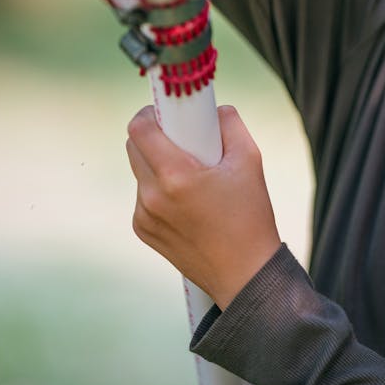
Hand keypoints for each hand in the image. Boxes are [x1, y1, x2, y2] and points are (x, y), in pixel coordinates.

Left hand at [126, 104, 280, 309]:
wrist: (245, 274)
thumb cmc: (250, 216)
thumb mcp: (250, 160)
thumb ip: (231, 125)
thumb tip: (217, 110)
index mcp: (174, 176)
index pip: (139, 128)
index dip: (149, 113)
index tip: (166, 112)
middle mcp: (151, 197)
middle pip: (134, 146)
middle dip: (155, 135)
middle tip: (183, 138)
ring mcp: (144, 217)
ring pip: (140, 171)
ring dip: (158, 164)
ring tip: (192, 176)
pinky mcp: (144, 231)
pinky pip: (144, 196)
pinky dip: (160, 189)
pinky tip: (188, 202)